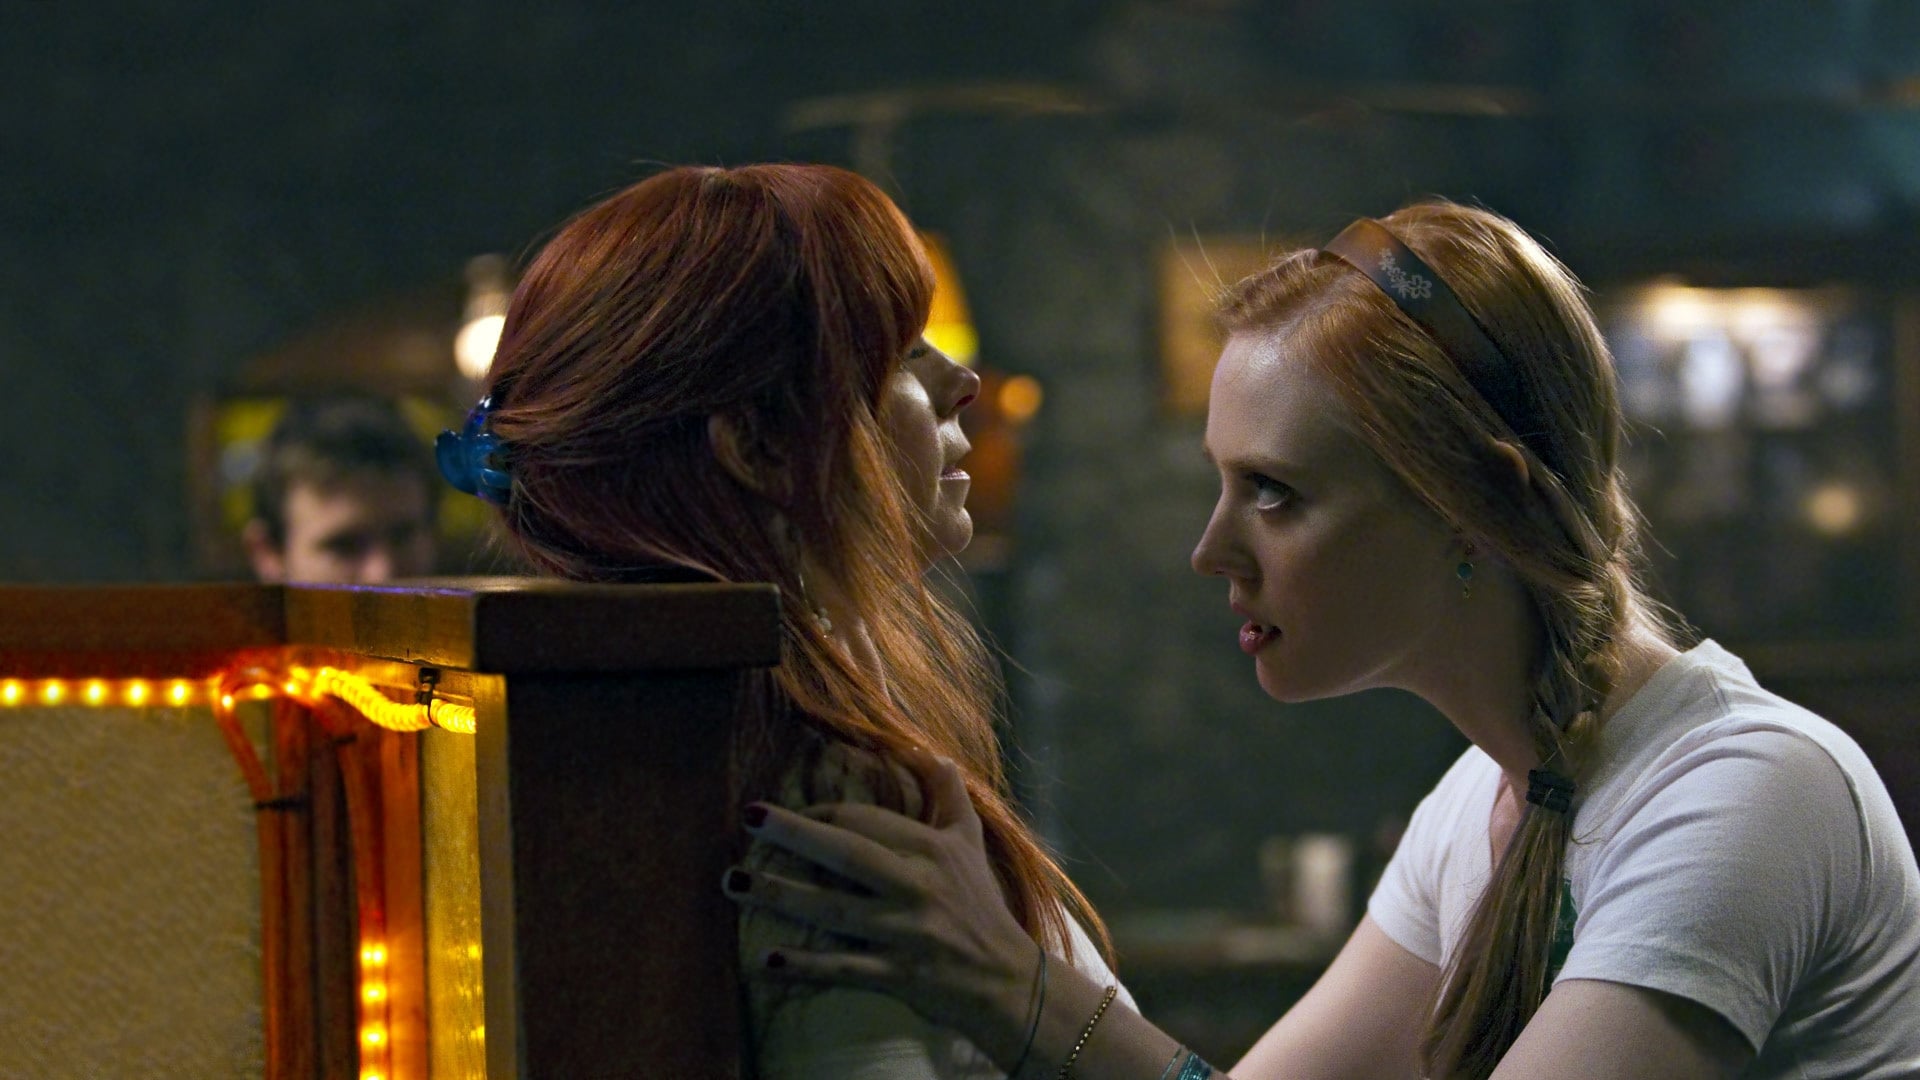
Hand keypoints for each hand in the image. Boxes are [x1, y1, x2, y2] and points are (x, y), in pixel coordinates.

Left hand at [723, 751, 1042, 1064]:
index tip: (787, 813)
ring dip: (780, 896)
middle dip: (796, 834)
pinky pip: (843, 968)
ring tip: (733, 882)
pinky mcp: (899, 975)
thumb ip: (950, 796)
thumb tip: (934, 753)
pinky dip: (805, 966)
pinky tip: (765, 961)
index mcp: (932, 851)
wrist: (1007, 982)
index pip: (868, 820)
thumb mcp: (971, 844)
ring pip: (833, 910)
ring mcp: (906, 933)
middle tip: (750, 817)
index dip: (823, 812)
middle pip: (847, 853)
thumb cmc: (981, 907)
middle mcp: (917, 887)